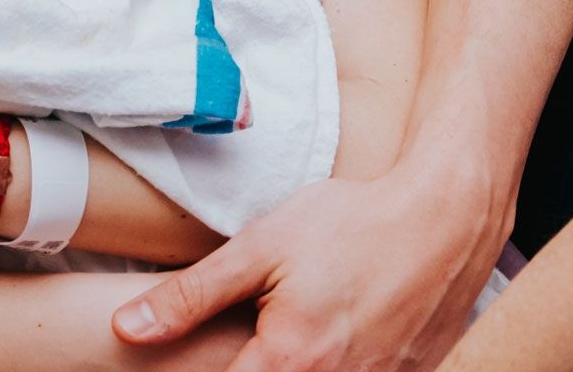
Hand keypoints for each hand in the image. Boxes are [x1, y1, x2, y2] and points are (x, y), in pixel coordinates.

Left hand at [112, 160, 511, 369]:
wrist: (446, 216)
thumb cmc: (352, 222)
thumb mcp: (261, 246)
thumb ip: (191, 294)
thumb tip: (125, 328)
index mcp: (289, 361)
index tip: (199, 358)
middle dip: (250, 364)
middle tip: (259, 328)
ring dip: (297, 364)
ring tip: (301, 324)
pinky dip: (339, 363)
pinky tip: (337, 331)